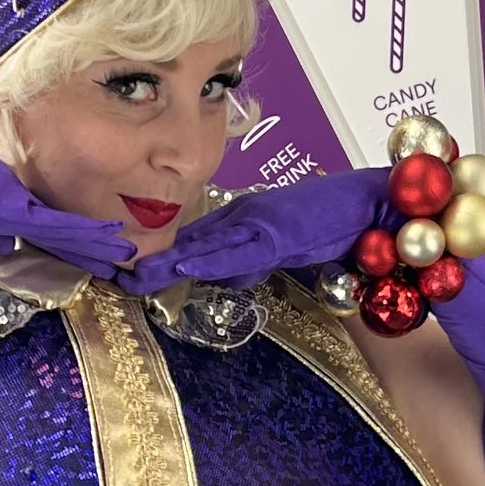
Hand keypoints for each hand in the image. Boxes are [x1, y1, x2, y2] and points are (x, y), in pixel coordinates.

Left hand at [123, 166, 389, 293]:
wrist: (369, 204)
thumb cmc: (331, 222)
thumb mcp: (280, 248)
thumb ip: (248, 261)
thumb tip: (220, 281)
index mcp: (242, 219)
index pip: (194, 239)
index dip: (161, 256)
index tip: (129, 270)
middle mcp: (243, 215)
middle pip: (191, 240)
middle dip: (154, 260)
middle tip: (115, 273)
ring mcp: (258, 222)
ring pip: (205, 245)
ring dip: (169, 262)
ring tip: (135, 275)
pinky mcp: (277, 232)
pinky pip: (236, 250)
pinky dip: (208, 259)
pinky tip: (183, 266)